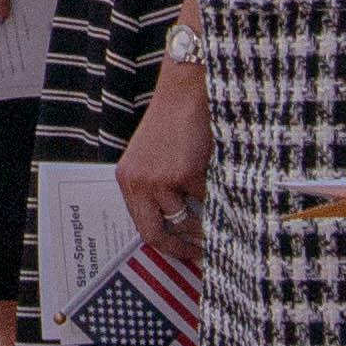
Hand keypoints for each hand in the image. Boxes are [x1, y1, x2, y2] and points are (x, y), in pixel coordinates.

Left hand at [116, 61, 209, 254]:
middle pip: (157, 234)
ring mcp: (160, 180)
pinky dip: (216, 193)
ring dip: (204, 221)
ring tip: (217, 213)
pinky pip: (207, 199)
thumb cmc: (174, 124)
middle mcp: (138, 183)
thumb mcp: (154, 159)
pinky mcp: (184, 174)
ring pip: (187, 220)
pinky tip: (218, 178)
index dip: (166, 246)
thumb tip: (180, 230)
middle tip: (201, 254)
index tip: (183, 254)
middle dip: (182, 248)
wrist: (186, 91)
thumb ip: (158, 190)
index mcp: (127, 180)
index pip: (143, 228)